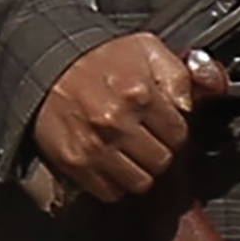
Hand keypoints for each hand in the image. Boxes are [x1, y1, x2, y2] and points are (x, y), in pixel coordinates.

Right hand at [32, 35, 224, 206]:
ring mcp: (94, 146)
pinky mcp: (74, 163)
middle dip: (159, 151)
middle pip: (162, 161)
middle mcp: (117, 123)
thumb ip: (181, 75)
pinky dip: (114, 182)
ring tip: (129, 153)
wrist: (46, 64)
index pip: (179, 135)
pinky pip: (110, 191)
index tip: (162, 126)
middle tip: (146, 139)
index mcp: (139, 95)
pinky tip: (110, 162)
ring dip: (139, 171)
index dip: (174, 131)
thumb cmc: (100, 59)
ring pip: (140, 182)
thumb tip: (193, 105)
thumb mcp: (147, 49)